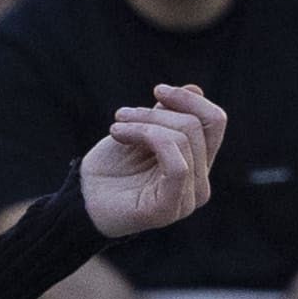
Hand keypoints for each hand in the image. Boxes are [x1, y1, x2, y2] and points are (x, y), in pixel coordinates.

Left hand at [75, 86, 224, 241]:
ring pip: (183, 139)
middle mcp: (199, 184)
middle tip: (122, 114)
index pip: (214, 122)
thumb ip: (169, 115)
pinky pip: (177, 164)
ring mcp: (188, 199)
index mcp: (197, 165)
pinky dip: (147, 137)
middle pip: (197, 127)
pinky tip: (118, 135)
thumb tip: (196, 89)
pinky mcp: (170, 209)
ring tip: (116, 127)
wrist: (82, 198)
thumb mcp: (142, 131)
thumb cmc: (112, 168)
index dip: (190, 100)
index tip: (158, 89)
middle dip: (157, 112)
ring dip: (144, 123)